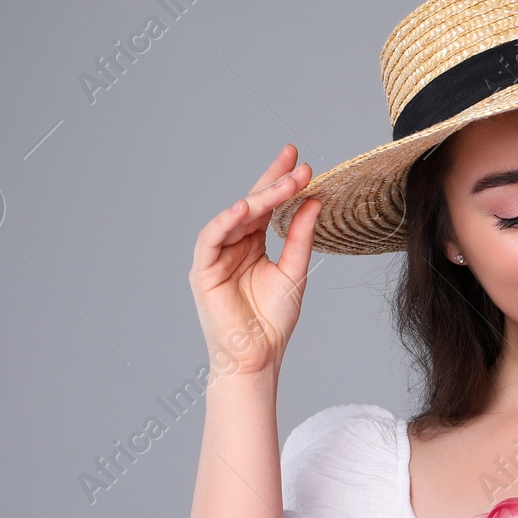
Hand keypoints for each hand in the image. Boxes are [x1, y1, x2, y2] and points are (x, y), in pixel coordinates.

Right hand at [188, 144, 321, 379]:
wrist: (258, 356)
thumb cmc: (273, 320)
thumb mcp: (294, 271)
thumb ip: (301, 237)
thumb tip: (314, 202)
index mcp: (253, 244)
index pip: (267, 207)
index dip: (281, 182)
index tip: (301, 161)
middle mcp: (233, 245)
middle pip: (252, 205)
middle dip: (273, 182)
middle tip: (296, 164)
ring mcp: (217, 255)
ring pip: (234, 217)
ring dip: (258, 199)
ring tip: (283, 185)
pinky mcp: (203, 269)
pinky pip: (210, 238)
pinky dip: (225, 221)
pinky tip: (243, 208)